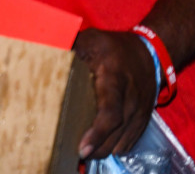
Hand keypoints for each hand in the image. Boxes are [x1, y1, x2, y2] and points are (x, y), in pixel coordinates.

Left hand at [74, 28, 156, 159]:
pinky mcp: (144, 118)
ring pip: (123, 140)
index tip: (82, 146)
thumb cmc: (113, 46)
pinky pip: (131, 139)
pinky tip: (101, 149)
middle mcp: (130, 99)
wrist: (150, 53)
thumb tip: (44, 48)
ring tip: (85, 153)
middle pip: (115, 132)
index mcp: (115, 78)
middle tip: (76, 154)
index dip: (97, 132)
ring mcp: (140, 111)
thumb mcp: (91, 39)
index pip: (110, 112)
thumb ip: (70, 45)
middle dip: (97, 147)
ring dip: (104, 150)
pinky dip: (116, 147)